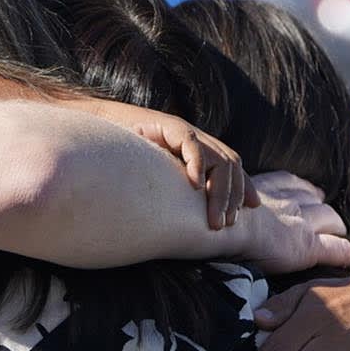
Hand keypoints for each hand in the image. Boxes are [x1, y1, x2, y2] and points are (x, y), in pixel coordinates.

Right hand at [73, 98, 256, 228]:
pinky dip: (197, 165)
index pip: (231, 165)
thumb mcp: (155, 177)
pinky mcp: (169, 126)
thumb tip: (186, 217)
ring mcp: (183, 131)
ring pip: (219, 158)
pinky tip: (194, 185)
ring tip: (215, 219)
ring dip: (221, 192)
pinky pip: (192, 144)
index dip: (244, 185)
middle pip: (231, 163)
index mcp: (196, 149)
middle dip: (234, 196)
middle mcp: (195, 138)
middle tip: (226, 224)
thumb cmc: (120, 158)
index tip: (252, 208)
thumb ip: (175, 190)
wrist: (96, 127)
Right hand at [216, 171, 349, 272]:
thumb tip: (210, 199)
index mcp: (265, 187)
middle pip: (314, 197)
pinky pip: (335, 249)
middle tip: (325, 215)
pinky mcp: (306, 246)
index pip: (291, 183)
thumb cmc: (209, 213)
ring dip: (336, 226)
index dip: (302, 189)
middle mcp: (287, 200)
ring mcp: (300, 222)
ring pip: (331, 219)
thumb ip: (225, 197)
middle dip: (321, 205)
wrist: (219, 223)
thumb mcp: (218, 195)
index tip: (307, 193)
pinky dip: (346, 252)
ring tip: (338, 235)